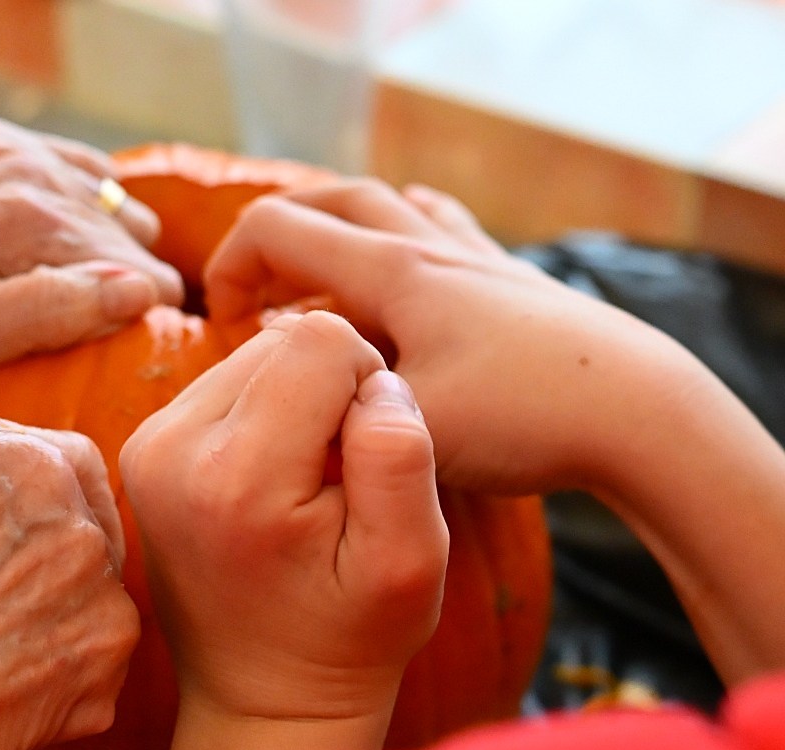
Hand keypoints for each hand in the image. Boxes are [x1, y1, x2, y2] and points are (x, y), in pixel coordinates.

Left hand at [0, 117, 184, 389]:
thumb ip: (45, 312)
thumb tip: (139, 294)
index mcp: (27, 222)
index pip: (143, 277)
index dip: (143, 326)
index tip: (125, 364)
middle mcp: (27, 174)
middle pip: (132, 240)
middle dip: (131, 288)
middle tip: (93, 341)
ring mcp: (7, 154)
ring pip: (111, 206)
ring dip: (109, 251)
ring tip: (76, 303)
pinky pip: (75, 173)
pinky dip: (82, 211)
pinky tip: (53, 251)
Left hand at [121, 310, 446, 721]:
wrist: (261, 694)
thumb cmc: (349, 636)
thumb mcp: (409, 563)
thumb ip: (399, 456)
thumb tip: (370, 380)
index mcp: (237, 476)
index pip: (320, 341)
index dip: (369, 386)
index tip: (367, 461)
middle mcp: (172, 448)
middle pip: (282, 341)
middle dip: (330, 392)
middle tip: (337, 480)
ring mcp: (148, 445)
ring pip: (253, 354)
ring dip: (297, 404)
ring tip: (305, 486)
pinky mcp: (144, 445)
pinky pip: (225, 382)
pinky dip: (265, 416)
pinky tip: (273, 483)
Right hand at [205, 181, 784, 685]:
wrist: (642, 414)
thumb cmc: (524, 419)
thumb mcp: (410, 432)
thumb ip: (333, 417)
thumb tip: (275, 405)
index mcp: (393, 273)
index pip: (278, 229)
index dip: (230, 267)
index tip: (224, 326)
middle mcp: (429, 248)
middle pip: (330, 202)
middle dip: (273, 237)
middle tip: (252, 292)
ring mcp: (476, 259)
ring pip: (388, 208)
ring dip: (336, 230)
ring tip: (315, 272)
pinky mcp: (511, 282)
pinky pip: (445, 227)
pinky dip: (407, 228)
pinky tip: (411, 239)